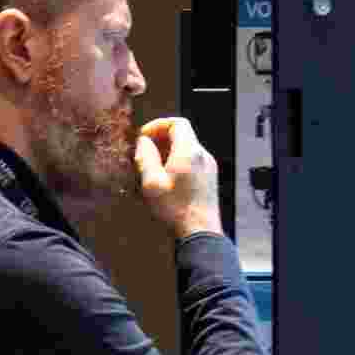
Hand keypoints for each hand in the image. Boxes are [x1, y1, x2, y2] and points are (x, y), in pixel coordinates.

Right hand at [134, 117, 222, 238]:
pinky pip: (193, 160)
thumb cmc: (176, 208)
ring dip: (169, 151)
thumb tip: (144, 142)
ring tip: (153, 166)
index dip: (158, 125)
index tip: (144, 136)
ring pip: (188, 148)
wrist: (200, 231)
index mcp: (189, 152)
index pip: (177, 123)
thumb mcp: (152, 182)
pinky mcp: (210, 178)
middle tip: (146, 151)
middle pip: (183, 134)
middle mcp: (202, 155)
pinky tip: (167, 178)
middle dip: (162, 138)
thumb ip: (146, 157)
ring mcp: (209, 167)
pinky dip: (178, 161)